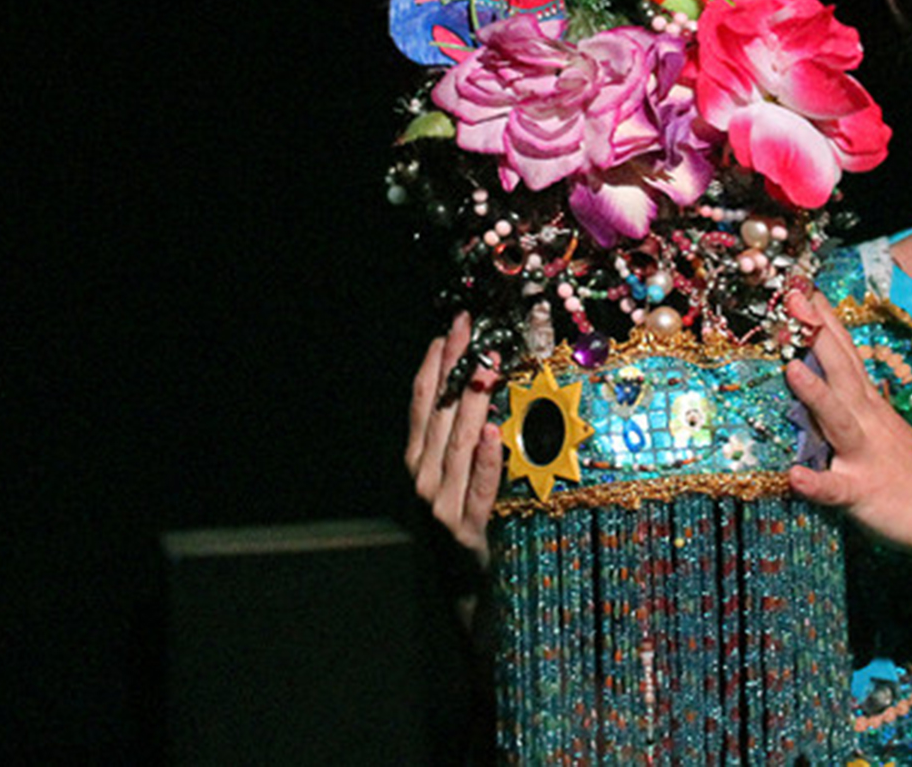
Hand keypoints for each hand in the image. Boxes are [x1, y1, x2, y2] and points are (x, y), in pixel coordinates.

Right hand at [404, 313, 501, 565]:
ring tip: (486, 367)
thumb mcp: (459, 469)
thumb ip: (460, 430)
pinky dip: (486, 461)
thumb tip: (478, 373)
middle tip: (473, 332)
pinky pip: (480, 487)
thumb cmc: (473, 516)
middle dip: (456, 369)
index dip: (436, 362)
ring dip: (473, 403)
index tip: (453, 327)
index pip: (424, 400)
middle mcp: (423, 477)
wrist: (477, 585)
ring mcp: (443, 504)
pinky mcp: (470, 528)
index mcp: (418, 458)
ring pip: (459, 443)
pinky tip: (493, 434)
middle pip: (440, 413)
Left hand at [783, 291, 911, 567]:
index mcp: (868, 404)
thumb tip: (818, 378)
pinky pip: (837, 489)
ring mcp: (865, 455)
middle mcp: (867, 420)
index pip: (843, 350)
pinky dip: (817, 482)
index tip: (800, 281)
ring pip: (838, 420)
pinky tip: (794, 477)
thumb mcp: (881, 431)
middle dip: (815, 333)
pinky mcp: (864, 493)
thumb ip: (851, 407)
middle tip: (791, 295)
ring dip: (816, 394)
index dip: (821, 317)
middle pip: (840, 368)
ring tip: (791, 369)